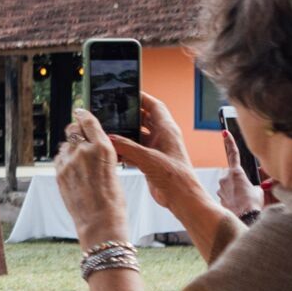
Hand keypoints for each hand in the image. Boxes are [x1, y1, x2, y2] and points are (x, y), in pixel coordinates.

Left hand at [54, 109, 129, 246]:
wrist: (100, 220)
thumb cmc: (113, 198)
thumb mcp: (114, 167)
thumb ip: (100, 153)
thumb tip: (89, 144)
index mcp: (103, 147)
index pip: (88, 121)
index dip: (83, 115)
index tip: (79, 111)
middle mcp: (83, 150)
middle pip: (73, 129)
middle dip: (75, 130)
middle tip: (78, 134)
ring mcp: (68, 162)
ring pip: (64, 144)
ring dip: (70, 147)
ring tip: (79, 161)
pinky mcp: (58, 173)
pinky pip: (59, 158)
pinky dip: (64, 160)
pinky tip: (73, 170)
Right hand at [109, 93, 204, 210]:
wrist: (181, 197)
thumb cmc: (175, 176)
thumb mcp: (148, 158)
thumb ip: (127, 147)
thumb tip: (110, 138)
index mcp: (167, 130)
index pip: (155, 106)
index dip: (143, 98)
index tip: (129, 92)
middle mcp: (162, 138)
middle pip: (145, 119)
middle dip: (130, 115)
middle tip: (114, 111)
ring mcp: (156, 149)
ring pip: (138, 136)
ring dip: (125, 134)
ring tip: (110, 130)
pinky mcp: (151, 161)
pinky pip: (135, 150)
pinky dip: (125, 150)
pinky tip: (114, 152)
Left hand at [216, 131, 263, 214]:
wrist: (245, 218)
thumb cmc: (252, 204)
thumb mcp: (260, 190)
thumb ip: (255, 184)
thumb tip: (255, 186)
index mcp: (236, 172)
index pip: (232, 153)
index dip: (229, 142)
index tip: (224, 132)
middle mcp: (225, 178)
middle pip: (233, 175)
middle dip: (240, 181)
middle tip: (248, 192)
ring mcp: (220, 188)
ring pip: (230, 186)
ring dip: (237, 191)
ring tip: (245, 200)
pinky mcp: (219, 197)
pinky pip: (228, 195)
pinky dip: (234, 198)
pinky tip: (240, 205)